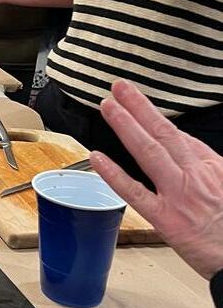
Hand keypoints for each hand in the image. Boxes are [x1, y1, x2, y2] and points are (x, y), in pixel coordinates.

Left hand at [91, 81, 222, 279]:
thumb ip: (214, 172)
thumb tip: (205, 165)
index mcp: (214, 168)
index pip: (181, 138)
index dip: (156, 119)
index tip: (139, 105)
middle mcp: (196, 175)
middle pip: (164, 132)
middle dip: (139, 107)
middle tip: (120, 88)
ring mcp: (179, 195)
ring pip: (148, 151)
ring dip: (126, 126)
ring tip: (108, 107)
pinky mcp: (167, 219)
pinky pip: (135, 193)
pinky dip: (114, 174)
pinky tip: (96, 158)